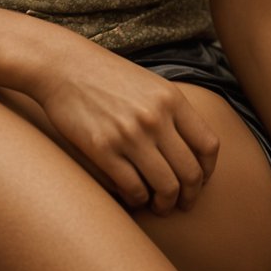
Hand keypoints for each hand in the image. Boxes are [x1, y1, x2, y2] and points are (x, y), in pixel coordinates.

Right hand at [30, 42, 219, 215]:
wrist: (63, 66)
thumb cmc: (106, 76)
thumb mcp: (149, 84)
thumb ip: (172, 111)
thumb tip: (192, 149)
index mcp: (171, 99)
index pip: (208, 146)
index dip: (207, 171)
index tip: (199, 181)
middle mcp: (155, 117)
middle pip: (190, 172)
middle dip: (189, 195)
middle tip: (181, 202)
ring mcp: (129, 135)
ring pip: (165, 187)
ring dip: (165, 203)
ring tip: (158, 204)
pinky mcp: (103, 150)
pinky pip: (133, 189)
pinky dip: (138, 200)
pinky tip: (134, 196)